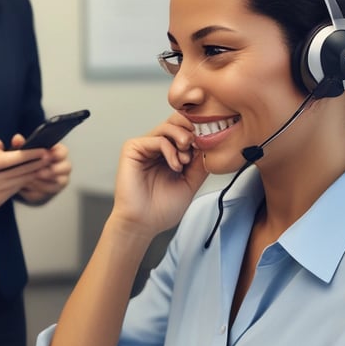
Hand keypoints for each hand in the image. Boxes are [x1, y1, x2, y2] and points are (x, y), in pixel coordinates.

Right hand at [0, 138, 50, 222]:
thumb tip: (2, 144)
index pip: (2, 159)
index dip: (23, 155)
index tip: (38, 149)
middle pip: (12, 171)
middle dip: (33, 163)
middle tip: (48, 156)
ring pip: (15, 181)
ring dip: (32, 172)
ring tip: (45, 165)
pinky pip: (13, 190)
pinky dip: (25, 181)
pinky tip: (34, 175)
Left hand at [11, 135, 71, 204]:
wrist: (24, 176)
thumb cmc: (27, 159)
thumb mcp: (23, 150)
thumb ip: (21, 144)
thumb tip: (17, 138)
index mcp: (58, 153)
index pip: (64, 152)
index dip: (58, 154)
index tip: (48, 156)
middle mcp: (62, 167)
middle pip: (66, 168)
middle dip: (53, 171)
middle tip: (40, 173)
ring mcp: (59, 180)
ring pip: (57, 183)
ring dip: (43, 183)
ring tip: (30, 181)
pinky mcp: (50, 192)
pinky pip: (46, 193)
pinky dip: (35, 191)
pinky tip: (26, 188)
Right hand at [112, 113, 208, 239]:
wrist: (143, 223)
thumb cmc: (162, 208)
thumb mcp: (190, 182)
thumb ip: (199, 163)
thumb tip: (211, 144)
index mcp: (169, 153)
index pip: (186, 130)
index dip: (199, 133)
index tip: (209, 145)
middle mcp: (156, 146)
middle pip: (176, 121)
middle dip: (191, 130)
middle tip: (197, 145)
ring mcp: (144, 146)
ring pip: (167, 126)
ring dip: (182, 138)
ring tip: (186, 158)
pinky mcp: (132, 148)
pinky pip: (156, 138)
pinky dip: (170, 149)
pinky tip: (175, 165)